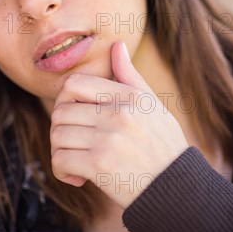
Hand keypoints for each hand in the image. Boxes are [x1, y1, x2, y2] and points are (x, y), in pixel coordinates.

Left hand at [50, 40, 189, 208]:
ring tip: (77, 158)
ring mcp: (107, 138)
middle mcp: (117, 113)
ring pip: (57, 135)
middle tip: (75, 140)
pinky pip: (60, 160)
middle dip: (61, 127)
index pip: (74, 84)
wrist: (175, 186)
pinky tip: (78, 175)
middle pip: (61, 110)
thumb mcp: (152, 104)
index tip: (74, 115)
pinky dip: (62, 170)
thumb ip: (129, 75)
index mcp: (128, 96)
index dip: (65, 99)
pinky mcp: (99, 165)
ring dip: (60, 150)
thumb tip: (117, 45)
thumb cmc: (163, 144)